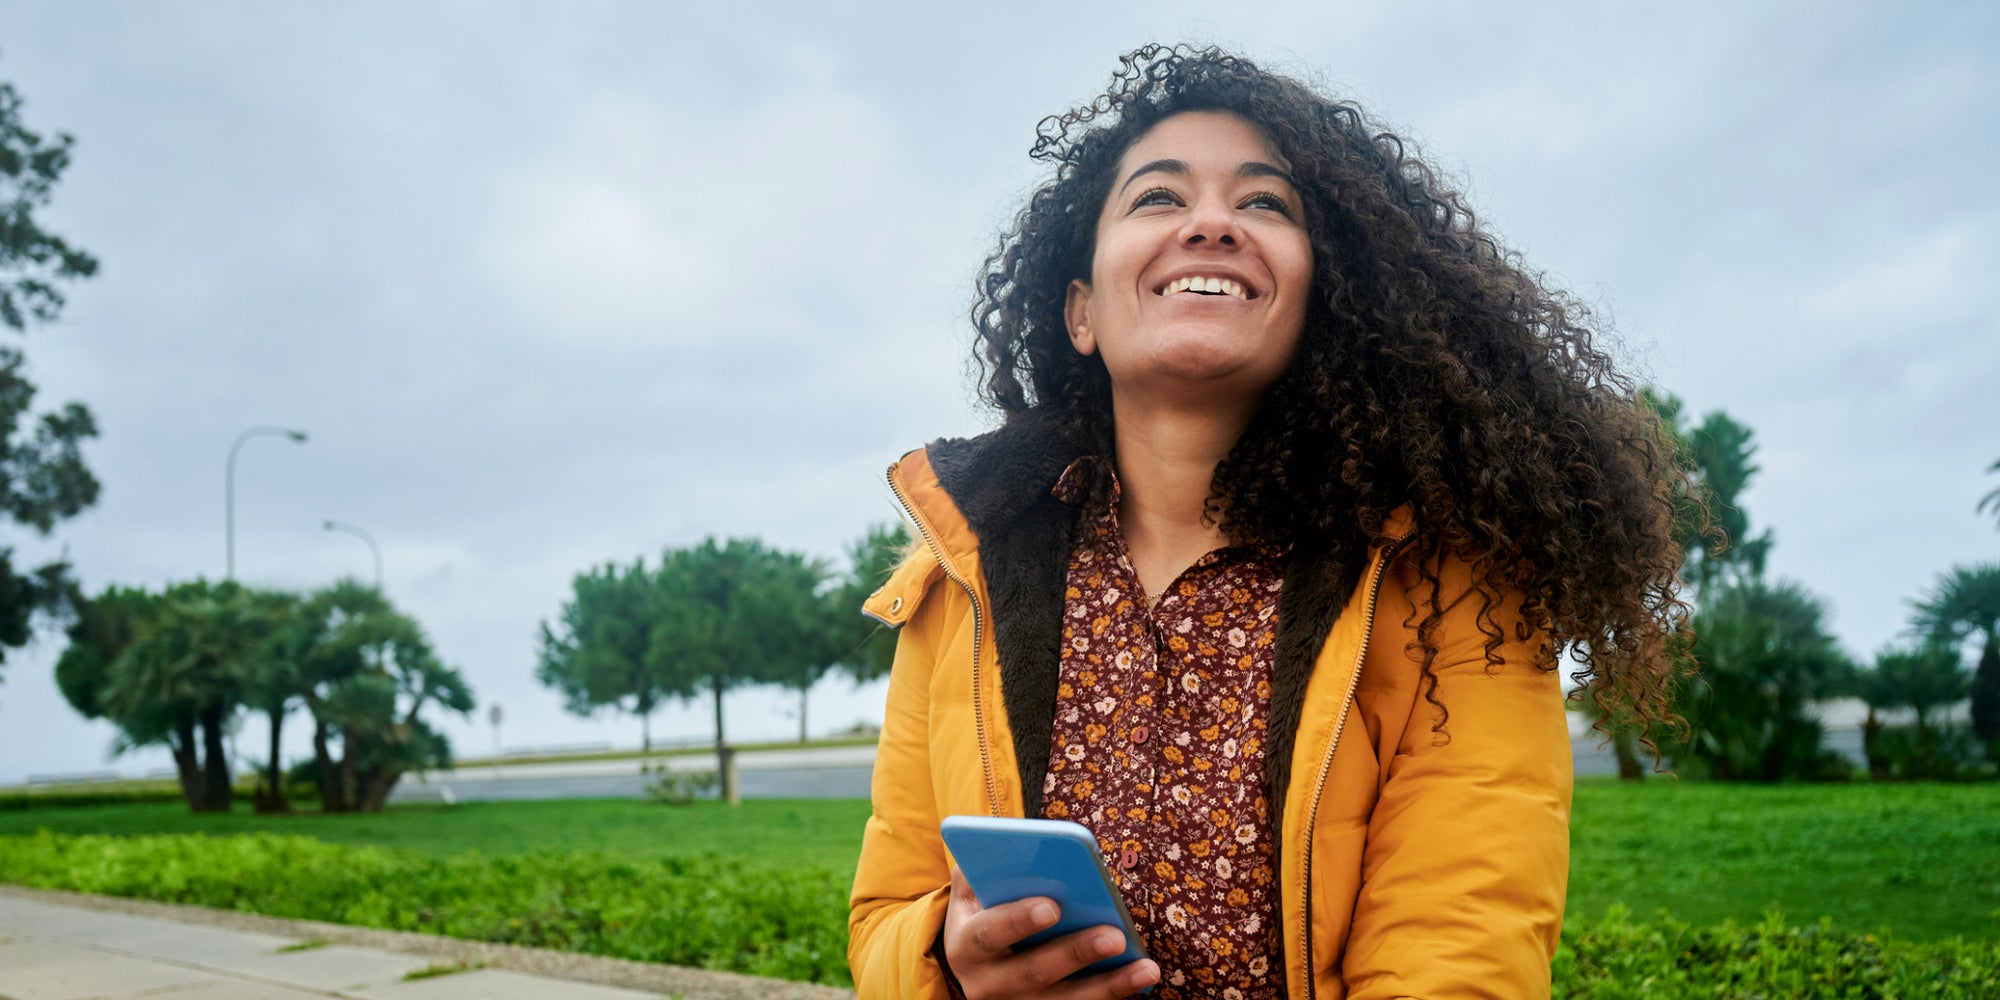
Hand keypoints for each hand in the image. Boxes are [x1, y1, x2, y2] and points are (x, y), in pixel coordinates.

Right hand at [942, 865, 1160, 998]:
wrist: (978, 966)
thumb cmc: (982, 913)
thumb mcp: (970, 893)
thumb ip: (982, 866)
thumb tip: (1015, 843)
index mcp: (965, 946)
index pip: (989, 934)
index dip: (1018, 920)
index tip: (1053, 906)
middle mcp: (987, 985)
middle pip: (1035, 973)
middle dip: (1076, 953)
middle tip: (1114, 936)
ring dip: (1108, 985)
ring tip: (1145, 966)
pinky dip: (1113, 994)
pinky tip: (1142, 975)